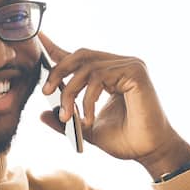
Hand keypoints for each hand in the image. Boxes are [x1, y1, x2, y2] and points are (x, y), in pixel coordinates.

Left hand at [37, 33, 189, 179]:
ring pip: (87, 67)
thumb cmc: (126, 140)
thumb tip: (41, 114)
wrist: (150, 152)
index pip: (80, 57)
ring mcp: (130, 65)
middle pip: (80, 55)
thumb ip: (66, 120)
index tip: (39, 38)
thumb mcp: (87, 129)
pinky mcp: (136, 72)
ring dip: (70, 92)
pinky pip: (100, 77)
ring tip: (68, 116)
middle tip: (46, 92)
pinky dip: (88, 99)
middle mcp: (121, 64)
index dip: (57, 48)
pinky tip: (89, 118)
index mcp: (110, 73)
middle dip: (58, 72)